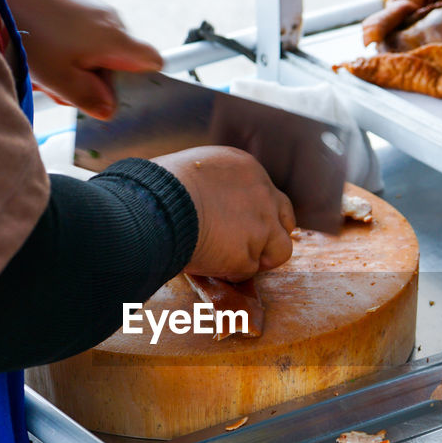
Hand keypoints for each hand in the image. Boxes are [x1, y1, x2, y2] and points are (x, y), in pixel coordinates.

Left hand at [0, 0, 160, 118]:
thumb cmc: (30, 30)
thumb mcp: (58, 78)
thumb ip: (88, 98)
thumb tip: (108, 110)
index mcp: (115, 39)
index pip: (153, 62)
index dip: (139, 83)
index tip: (113, 95)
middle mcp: (111, 20)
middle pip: (119, 61)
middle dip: (95, 79)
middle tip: (62, 86)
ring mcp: (93, 7)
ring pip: (96, 49)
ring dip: (75, 65)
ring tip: (43, 67)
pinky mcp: (75, 0)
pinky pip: (80, 32)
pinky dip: (64, 46)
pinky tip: (38, 48)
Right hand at [153, 147, 295, 280]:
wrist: (155, 207)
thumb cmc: (159, 188)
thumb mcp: (194, 171)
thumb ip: (215, 185)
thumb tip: (207, 202)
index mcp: (247, 169)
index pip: (269, 195)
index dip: (260, 214)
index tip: (244, 225)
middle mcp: (262, 194)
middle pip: (286, 221)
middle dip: (272, 236)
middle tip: (250, 248)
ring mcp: (260, 226)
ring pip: (279, 250)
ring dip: (259, 258)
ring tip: (231, 261)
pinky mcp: (247, 254)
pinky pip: (247, 271)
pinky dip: (231, 272)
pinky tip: (210, 263)